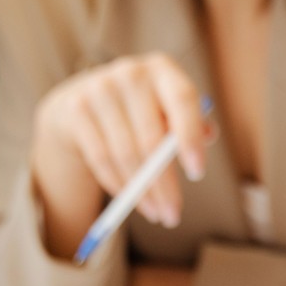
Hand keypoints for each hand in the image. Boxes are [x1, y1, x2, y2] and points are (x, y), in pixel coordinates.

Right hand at [34, 53, 209, 230]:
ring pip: (124, 154)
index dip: (189, 137)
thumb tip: (208, 134)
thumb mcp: (167, 108)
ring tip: (157, 214)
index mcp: (162, 69)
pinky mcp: (77, 109)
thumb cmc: (141, 110)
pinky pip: (101, 159)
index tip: (197, 174)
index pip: (183, 100)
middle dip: (164, 185)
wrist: (82, 100)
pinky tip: (132, 201)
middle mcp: (130, 73)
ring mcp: (99, 88)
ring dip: (142, 193)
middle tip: (173, 216)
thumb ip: (191, 122)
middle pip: (151, 139)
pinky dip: (119, 185)